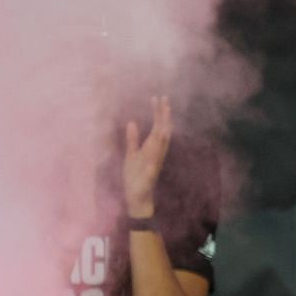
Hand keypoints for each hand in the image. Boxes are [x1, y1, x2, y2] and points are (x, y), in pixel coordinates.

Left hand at [122, 95, 173, 218]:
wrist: (137, 197)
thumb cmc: (135, 177)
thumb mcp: (131, 154)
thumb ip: (132, 139)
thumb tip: (132, 122)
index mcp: (151, 148)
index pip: (157, 126)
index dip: (158, 112)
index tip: (157, 97)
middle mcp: (156, 153)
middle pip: (162, 132)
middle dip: (163, 117)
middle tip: (164, 99)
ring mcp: (154, 163)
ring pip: (161, 146)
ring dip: (163, 135)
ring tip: (164, 122)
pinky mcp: (149, 175)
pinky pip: (153, 165)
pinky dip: (155, 157)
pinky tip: (155, 150)